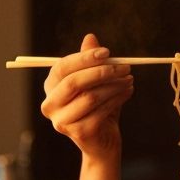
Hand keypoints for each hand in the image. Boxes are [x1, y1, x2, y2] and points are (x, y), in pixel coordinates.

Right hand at [41, 32, 133, 159]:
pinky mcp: (79, 133)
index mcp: (51, 88)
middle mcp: (50, 105)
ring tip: (129, 79)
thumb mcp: (94, 82)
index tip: (107, 52)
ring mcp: (62, 121)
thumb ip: (90, 61)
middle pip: (73, 82)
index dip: (84, 58)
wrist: (102, 142)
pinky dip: (118, 99)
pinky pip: (101, 111)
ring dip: (114, 85)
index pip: (62, 68)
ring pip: (90, 96)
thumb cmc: (97, 108)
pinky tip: (128, 92)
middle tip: (124, 66)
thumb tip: (90, 38)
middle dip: (101, 72)